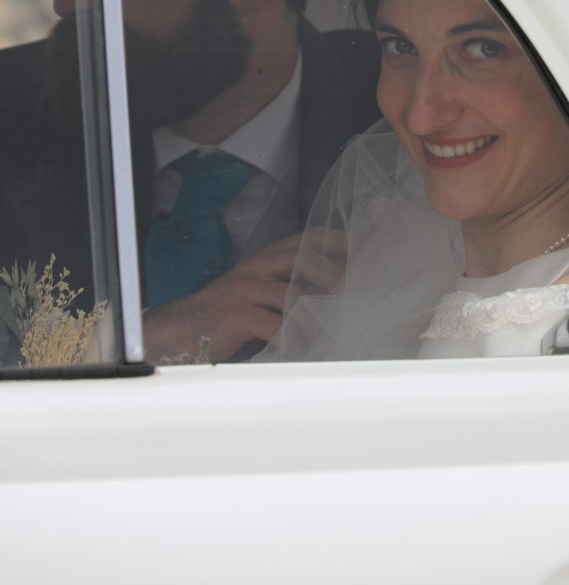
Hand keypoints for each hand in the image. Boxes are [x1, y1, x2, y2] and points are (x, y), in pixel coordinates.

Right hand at [142, 228, 345, 363]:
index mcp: (265, 257)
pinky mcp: (238, 315)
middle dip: (336, 276)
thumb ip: (287, 284)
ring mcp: (246, 289)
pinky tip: (304, 348)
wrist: (180, 330)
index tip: (368, 249)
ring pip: (293, 295)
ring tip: (337, 328)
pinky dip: (295, 339)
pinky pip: (276, 326)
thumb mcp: (257, 288)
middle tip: (359, 293)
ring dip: (318, 314)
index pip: (308, 239)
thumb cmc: (226, 312)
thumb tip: (333, 290)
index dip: (340, 242)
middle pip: (305, 260)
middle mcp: (257, 267)